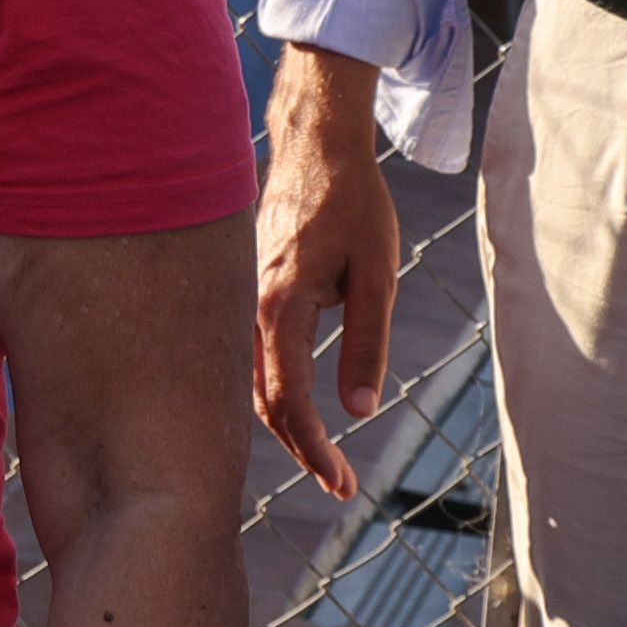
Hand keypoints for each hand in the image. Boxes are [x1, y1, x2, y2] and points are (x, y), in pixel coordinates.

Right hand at [251, 45, 399, 497]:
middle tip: (340, 485)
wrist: (316, 141)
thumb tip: (359, 411)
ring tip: (325, 457)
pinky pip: (256, 353)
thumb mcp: (377, 275)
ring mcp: (249, 296)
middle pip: (265, 400)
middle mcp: (255, 306)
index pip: (289, 399)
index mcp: (281, 306)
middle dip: (301, 448)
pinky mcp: (255, 286)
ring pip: (256, 378)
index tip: (341, 483)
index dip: (313, 449)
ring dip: (288, 423)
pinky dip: (276, 390)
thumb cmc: (354, 202)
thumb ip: (366, 343)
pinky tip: (297, 404)